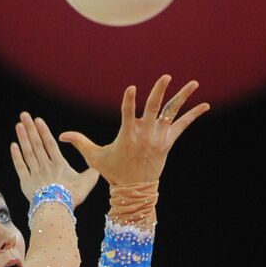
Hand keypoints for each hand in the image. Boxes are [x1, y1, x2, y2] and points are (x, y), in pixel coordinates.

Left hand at [10, 112, 99, 208]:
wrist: (57, 209)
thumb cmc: (73, 196)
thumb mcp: (88, 182)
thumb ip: (92, 171)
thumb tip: (99, 165)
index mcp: (59, 164)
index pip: (50, 143)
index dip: (44, 131)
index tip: (38, 120)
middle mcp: (45, 166)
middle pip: (36, 144)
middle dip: (30, 128)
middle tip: (24, 115)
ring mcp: (34, 173)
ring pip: (27, 152)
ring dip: (23, 138)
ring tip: (19, 125)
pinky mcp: (26, 182)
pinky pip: (20, 167)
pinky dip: (16, 156)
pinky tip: (13, 145)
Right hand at [58, 75, 208, 184]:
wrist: (135, 190)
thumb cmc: (113, 171)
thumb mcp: (95, 157)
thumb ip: (79, 142)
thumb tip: (60, 136)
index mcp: (127, 135)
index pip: (128, 114)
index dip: (129, 101)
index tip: (131, 88)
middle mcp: (145, 134)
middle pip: (154, 109)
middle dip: (159, 92)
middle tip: (165, 77)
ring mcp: (159, 137)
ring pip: (172, 113)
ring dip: (183, 97)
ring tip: (194, 83)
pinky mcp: (168, 142)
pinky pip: (182, 125)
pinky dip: (193, 115)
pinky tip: (205, 105)